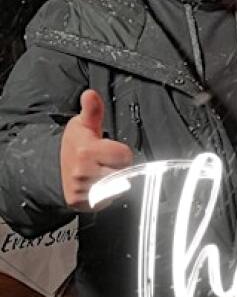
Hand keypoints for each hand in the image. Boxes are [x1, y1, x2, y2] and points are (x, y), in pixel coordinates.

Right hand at [60, 91, 133, 209]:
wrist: (51, 166)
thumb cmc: (75, 144)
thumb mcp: (83, 124)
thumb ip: (93, 110)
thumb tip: (90, 94)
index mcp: (87, 151)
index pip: (125, 156)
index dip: (120, 152)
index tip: (109, 149)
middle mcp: (84, 172)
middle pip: (123, 172)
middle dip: (118, 167)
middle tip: (104, 162)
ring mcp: (82, 189)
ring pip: (117, 187)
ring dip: (113, 181)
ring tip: (100, 172)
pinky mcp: (81, 202)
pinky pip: (107, 200)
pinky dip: (105, 194)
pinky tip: (96, 184)